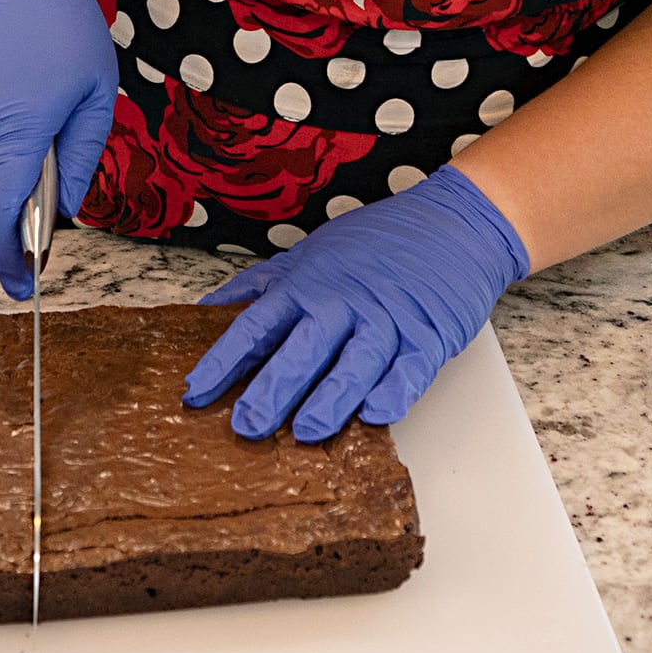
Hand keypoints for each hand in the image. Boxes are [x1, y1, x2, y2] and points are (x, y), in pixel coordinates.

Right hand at [0, 0, 116, 299]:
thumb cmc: (58, 20)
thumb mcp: (96, 91)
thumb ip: (82, 156)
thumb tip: (68, 206)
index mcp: (18, 131)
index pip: (6, 215)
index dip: (12, 257)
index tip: (23, 284)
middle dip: (22, 211)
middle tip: (54, 207)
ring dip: (18, 161)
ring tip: (54, 115)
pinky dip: (6, 132)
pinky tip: (30, 95)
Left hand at [181, 165, 530, 441]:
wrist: (455, 222)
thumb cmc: (380, 241)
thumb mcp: (313, 251)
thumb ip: (263, 283)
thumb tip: (211, 306)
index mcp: (308, 285)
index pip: (256, 326)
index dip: (223, 360)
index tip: (195, 391)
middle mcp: (343, 303)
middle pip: (301, 349)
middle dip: (271, 389)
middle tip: (246, 425)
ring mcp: (387, 320)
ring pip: (353, 364)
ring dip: (329, 398)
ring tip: (305, 430)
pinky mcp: (428, 336)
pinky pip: (409, 369)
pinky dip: (393, 391)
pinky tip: (376, 414)